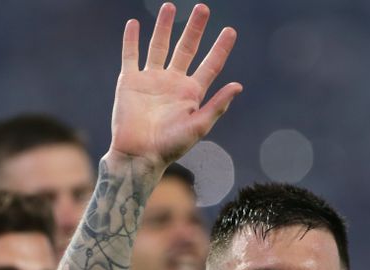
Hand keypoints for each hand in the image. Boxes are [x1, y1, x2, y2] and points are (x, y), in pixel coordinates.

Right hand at [109, 3, 242, 167]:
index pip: (210, 65)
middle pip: (186, 48)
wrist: (139, 155)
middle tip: (202, 8)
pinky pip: (131, 55)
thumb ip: (217, 105)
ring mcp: (151, 80)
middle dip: (194, 29)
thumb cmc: (170, 147)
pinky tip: (134, 24)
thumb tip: (239, 85)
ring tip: (169, 6)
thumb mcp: (199, 126)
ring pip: (159, 46)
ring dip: (164, 26)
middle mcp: (172, 82)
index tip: (230, 30)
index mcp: (192, 93)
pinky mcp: (130, 81)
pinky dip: (131, 40)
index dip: (220, 48)